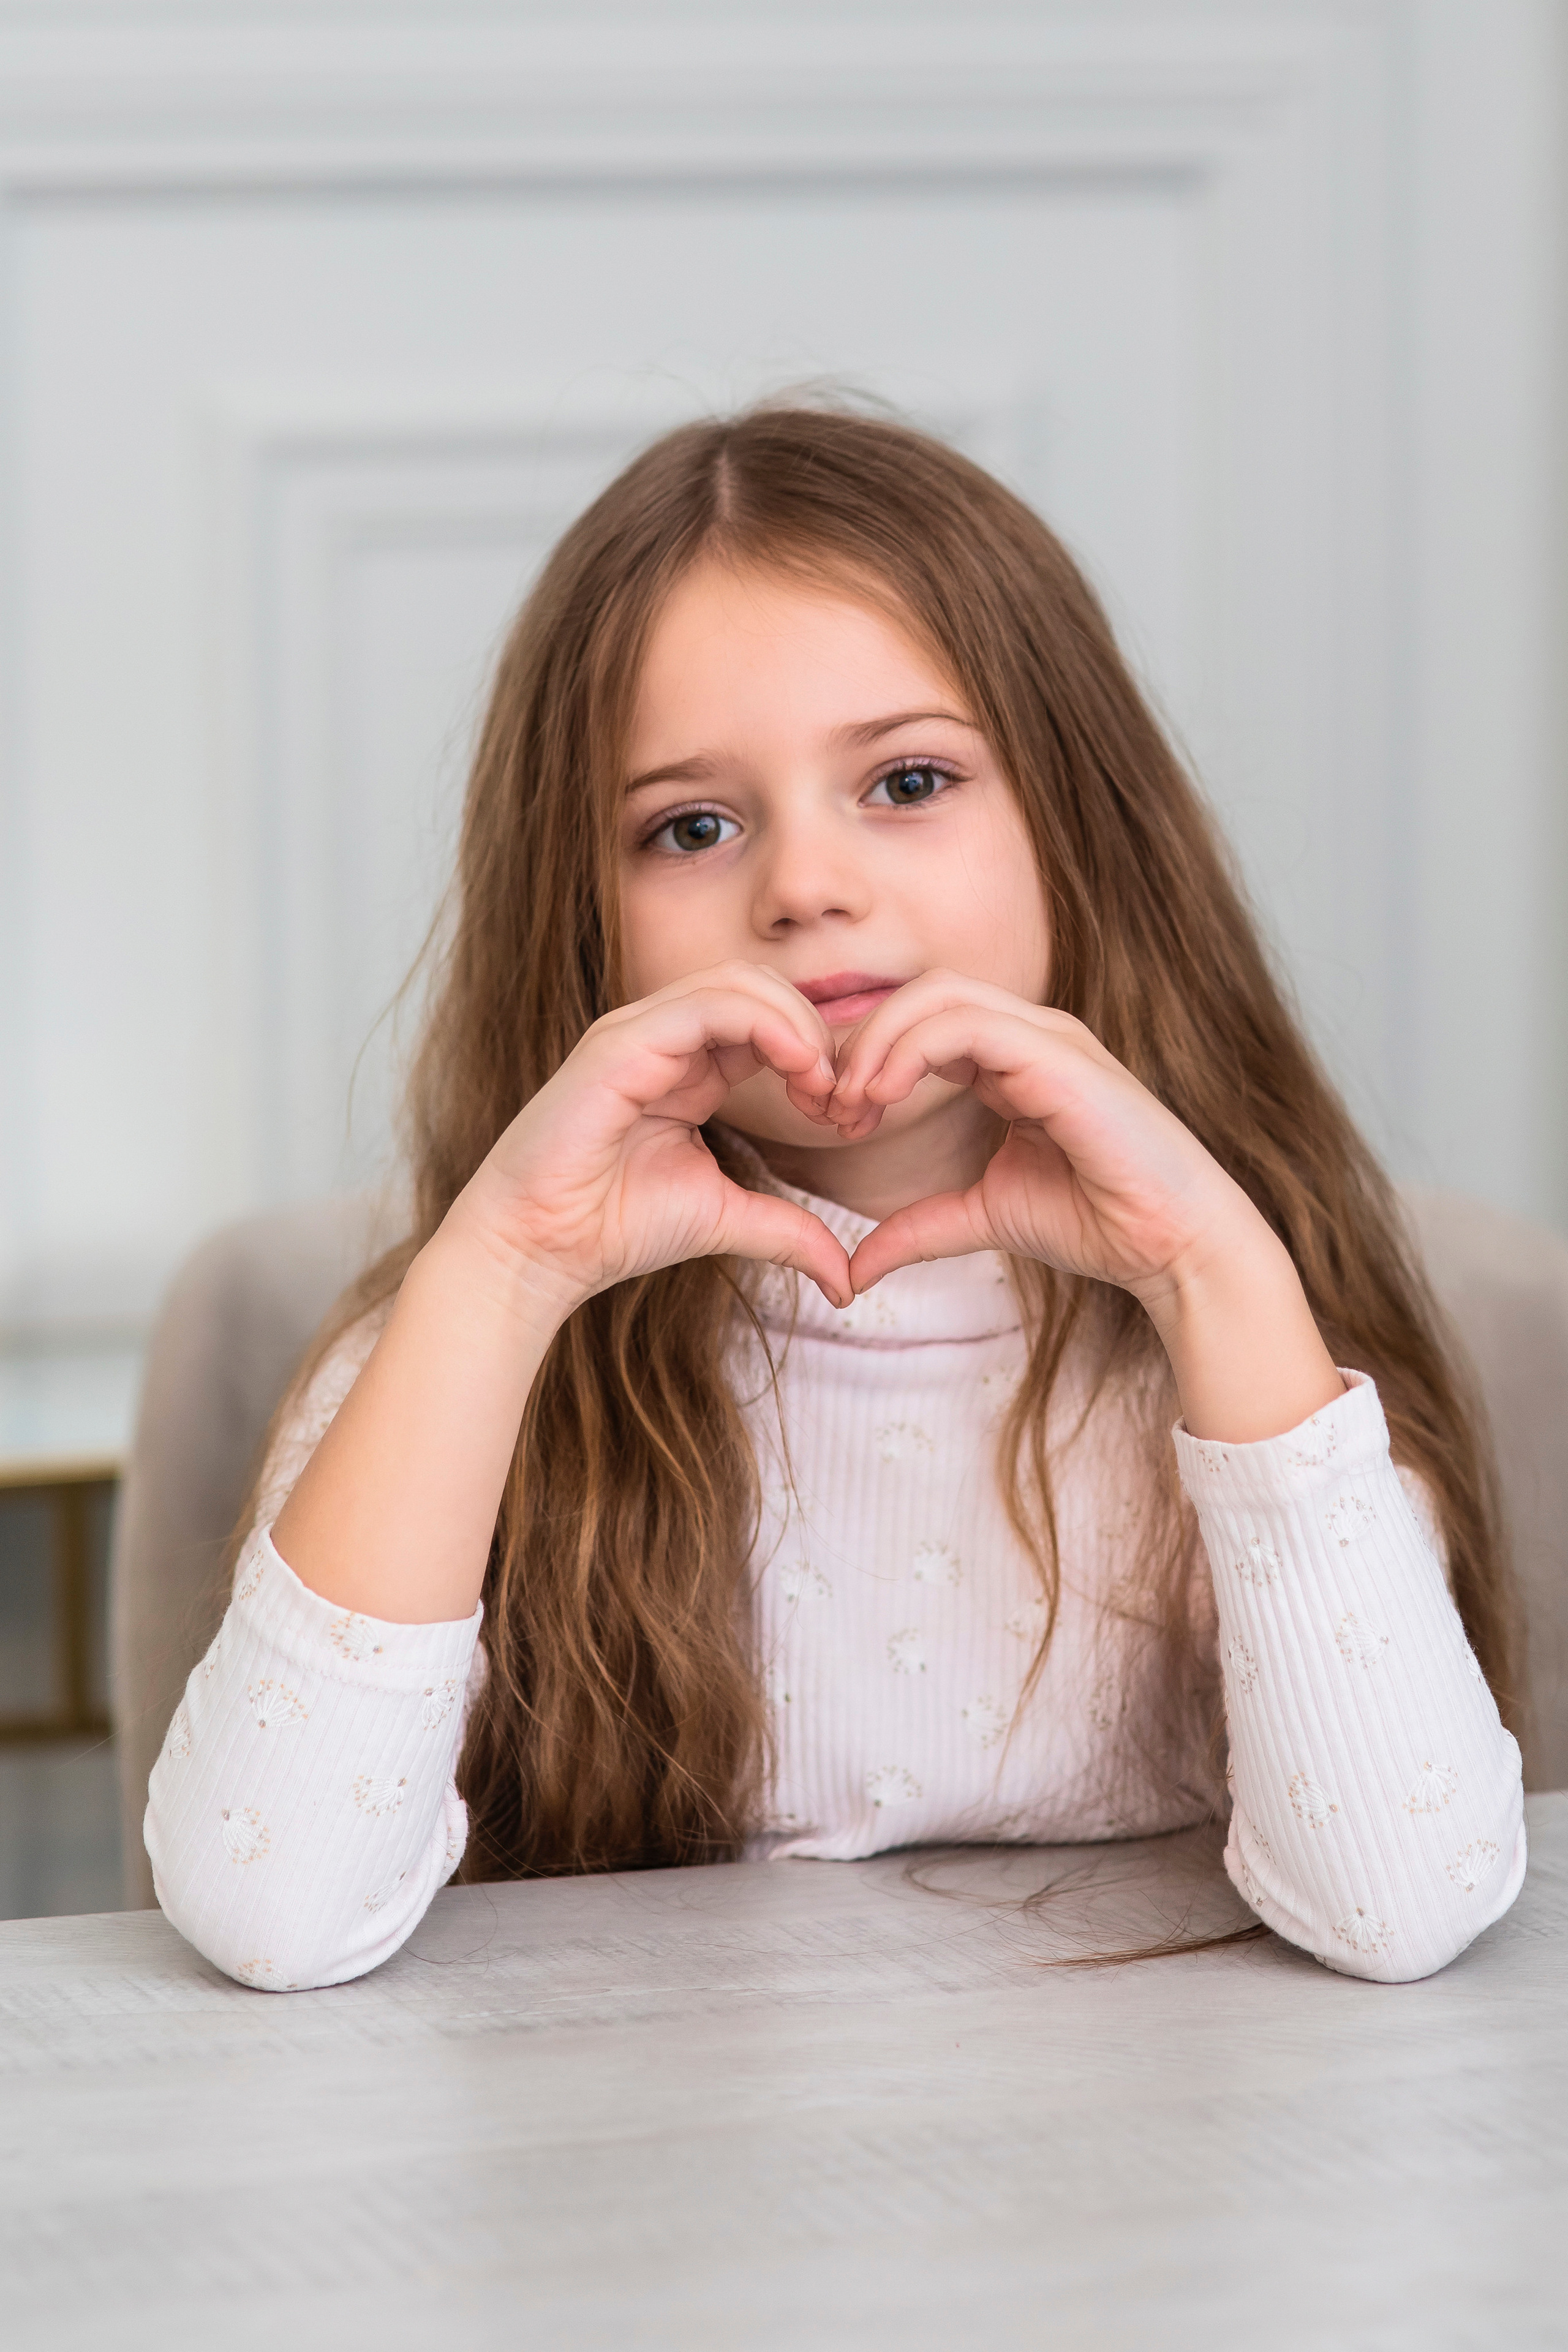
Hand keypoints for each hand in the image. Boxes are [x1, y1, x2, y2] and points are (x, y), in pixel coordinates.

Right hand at [452, 962, 852, 1311]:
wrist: (540, 1248)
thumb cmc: (613, 1228)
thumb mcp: (725, 1219)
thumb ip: (788, 1232)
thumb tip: (846, 1281)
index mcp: (688, 1066)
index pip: (768, 1020)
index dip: (818, 1055)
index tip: (846, 1116)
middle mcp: (663, 1037)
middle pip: (761, 987)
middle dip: (816, 1032)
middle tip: (841, 1097)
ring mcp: (638, 1031)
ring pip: (740, 982)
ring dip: (798, 1024)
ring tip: (821, 1082)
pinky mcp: (620, 1043)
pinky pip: (707, 1004)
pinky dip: (765, 1024)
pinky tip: (796, 1066)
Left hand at [827, 973, 1342, 1439]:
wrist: (1171, 1245)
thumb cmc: (1097, 1222)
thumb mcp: (983, 1217)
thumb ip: (918, 1228)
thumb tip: (853, 1267)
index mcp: (1013, 1059)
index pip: (921, 1021)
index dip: (866, 1059)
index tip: (834, 1120)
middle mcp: (1031, 1033)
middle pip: (921, 995)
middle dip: (861, 1043)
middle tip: (829, 1108)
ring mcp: (1049, 1037)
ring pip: (938, 996)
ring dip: (878, 1044)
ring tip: (851, 1104)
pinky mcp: (1060, 1057)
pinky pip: (968, 1027)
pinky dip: (912, 1052)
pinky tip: (883, 1097)